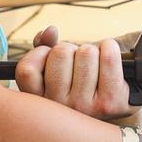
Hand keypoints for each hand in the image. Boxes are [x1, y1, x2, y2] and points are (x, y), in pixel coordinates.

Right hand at [17, 28, 140, 121]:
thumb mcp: (54, 68)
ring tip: (94, 67)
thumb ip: (44, 47)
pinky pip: (108, 57)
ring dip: (93, 52)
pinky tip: (110, 60)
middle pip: (61, 52)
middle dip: (72, 50)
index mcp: (39, 102)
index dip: (40, 53)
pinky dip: (111, 49)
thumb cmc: (79, 83)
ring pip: (86, 52)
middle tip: (78, 64)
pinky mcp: (110, 103)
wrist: (114, 109)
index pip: (27, 69)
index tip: (50, 58)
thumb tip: (50, 31)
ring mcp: (84, 108)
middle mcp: (59, 109)